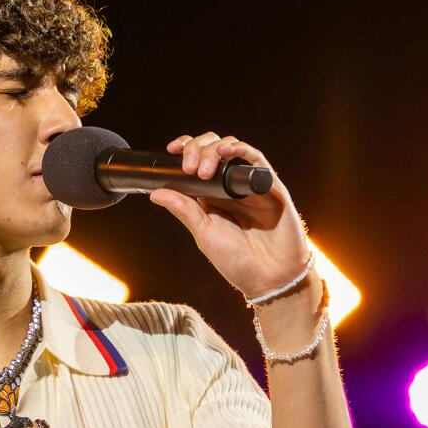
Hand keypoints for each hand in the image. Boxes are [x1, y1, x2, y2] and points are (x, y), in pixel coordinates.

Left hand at [149, 131, 310, 298]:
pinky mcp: (270, 186)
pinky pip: (257, 160)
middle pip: (213, 150)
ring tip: (204, 168)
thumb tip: (156, 193)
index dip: (186, 149)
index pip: (197, 162)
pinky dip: (242, 149)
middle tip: (190, 168)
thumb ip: (184, 211)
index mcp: (212, 196)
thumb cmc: (239, 261)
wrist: (271, 278)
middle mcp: (230, 186)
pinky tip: (228, 150)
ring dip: (214, 149)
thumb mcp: (205, 234)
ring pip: (232, 148)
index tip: (172, 150)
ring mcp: (250, 184)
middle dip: (197, 149)